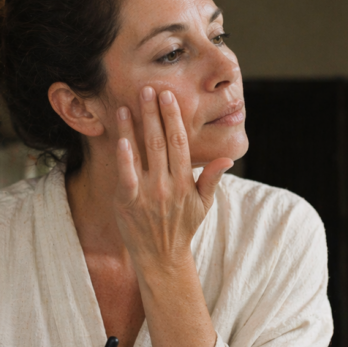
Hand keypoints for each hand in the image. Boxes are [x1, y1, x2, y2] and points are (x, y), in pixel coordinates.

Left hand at [114, 87, 232, 270]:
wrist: (161, 257)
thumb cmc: (182, 228)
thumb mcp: (203, 205)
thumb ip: (212, 179)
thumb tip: (227, 159)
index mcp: (185, 182)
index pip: (180, 142)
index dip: (174, 118)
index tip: (168, 96)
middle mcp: (167, 185)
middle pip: (161, 141)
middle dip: (154, 113)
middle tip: (148, 89)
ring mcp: (147, 193)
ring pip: (142, 152)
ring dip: (135, 126)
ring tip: (129, 103)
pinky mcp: (128, 202)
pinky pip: (126, 175)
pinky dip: (124, 157)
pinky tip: (120, 138)